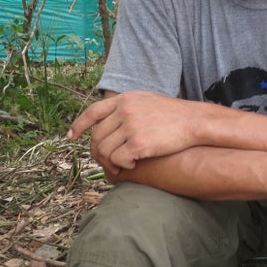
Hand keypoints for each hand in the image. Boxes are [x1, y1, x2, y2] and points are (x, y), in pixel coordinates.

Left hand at [68, 91, 199, 174]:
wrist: (195, 121)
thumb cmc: (175, 115)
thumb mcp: (147, 101)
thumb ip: (127, 107)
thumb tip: (109, 121)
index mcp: (125, 99)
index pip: (93, 112)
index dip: (79, 125)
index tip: (71, 137)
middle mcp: (124, 111)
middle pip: (97, 136)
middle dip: (97, 153)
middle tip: (104, 162)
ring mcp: (131, 127)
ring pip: (104, 151)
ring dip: (108, 163)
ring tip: (119, 167)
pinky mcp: (138, 144)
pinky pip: (118, 160)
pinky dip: (121, 166)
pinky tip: (132, 165)